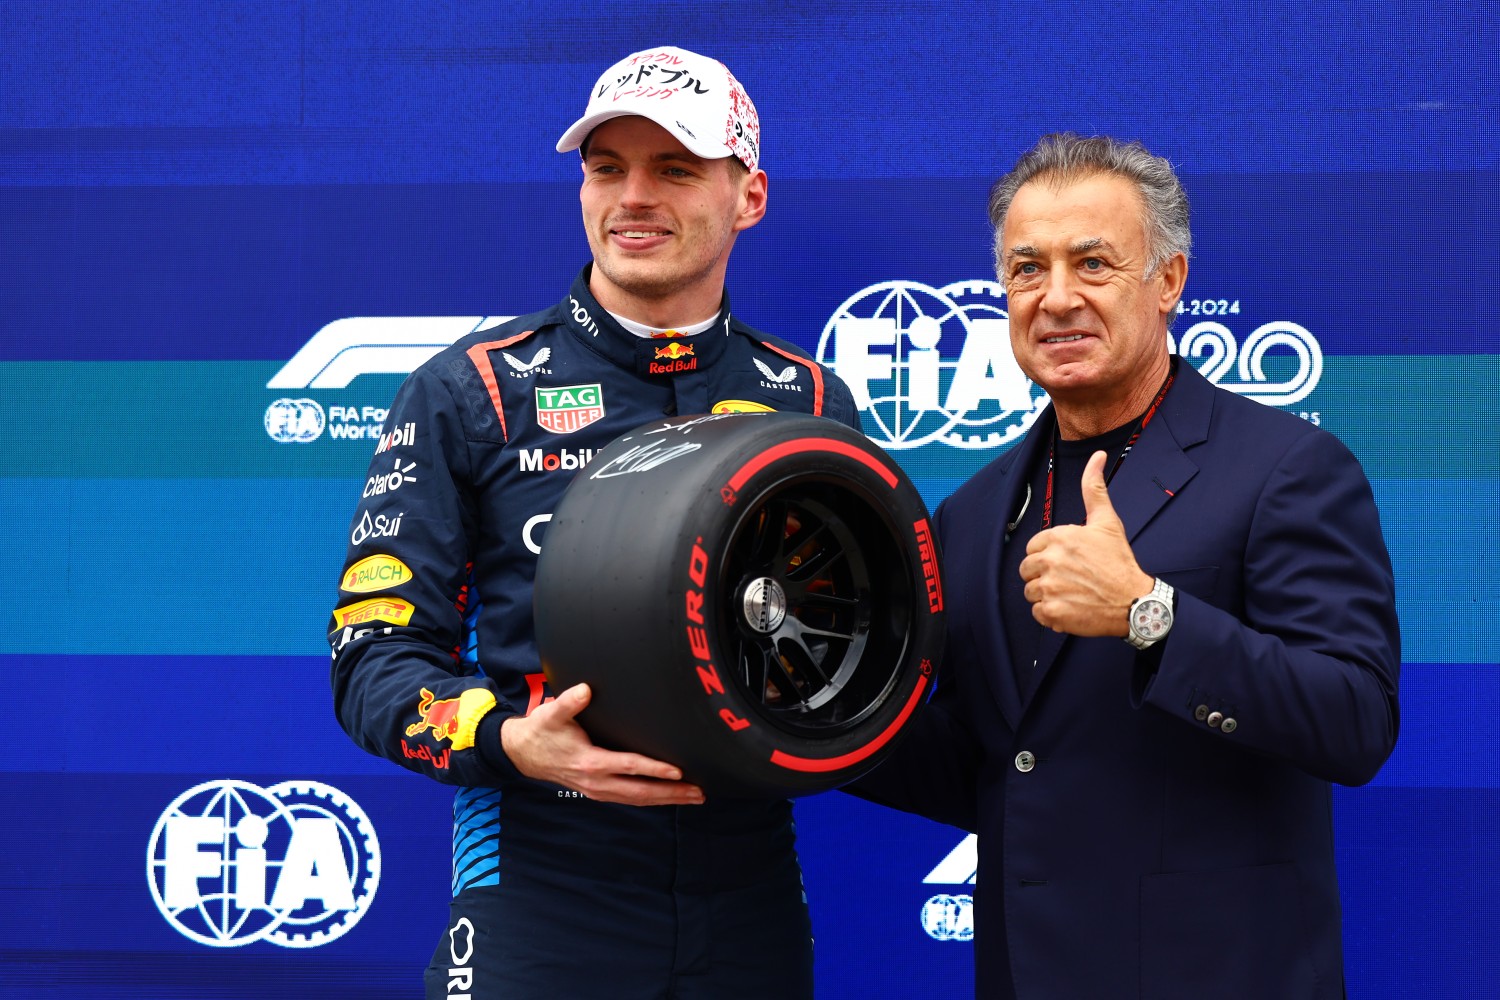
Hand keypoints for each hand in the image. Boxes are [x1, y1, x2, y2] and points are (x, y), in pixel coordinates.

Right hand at [500, 683, 704, 805]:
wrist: (523, 754)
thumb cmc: (542, 731)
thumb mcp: (551, 714)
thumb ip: (569, 702)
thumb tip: (585, 689)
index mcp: (590, 762)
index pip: (630, 767)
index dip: (655, 769)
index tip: (678, 771)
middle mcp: (597, 782)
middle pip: (641, 791)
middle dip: (671, 793)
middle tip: (699, 792)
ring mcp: (598, 790)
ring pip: (638, 799)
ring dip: (667, 800)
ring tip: (694, 797)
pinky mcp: (599, 792)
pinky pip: (630, 799)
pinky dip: (652, 800)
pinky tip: (669, 797)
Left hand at [1018, 450, 1153, 635]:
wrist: (1135, 602)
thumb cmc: (1119, 562)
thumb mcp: (1106, 521)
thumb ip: (1094, 488)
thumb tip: (1097, 456)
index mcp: (1058, 537)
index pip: (1033, 547)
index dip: (1049, 555)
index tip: (1069, 562)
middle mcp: (1051, 561)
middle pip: (1028, 570)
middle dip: (1044, 575)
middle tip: (1070, 579)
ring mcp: (1050, 588)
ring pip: (1031, 592)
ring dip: (1047, 595)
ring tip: (1072, 593)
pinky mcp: (1052, 612)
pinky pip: (1037, 613)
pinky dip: (1051, 615)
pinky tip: (1071, 608)